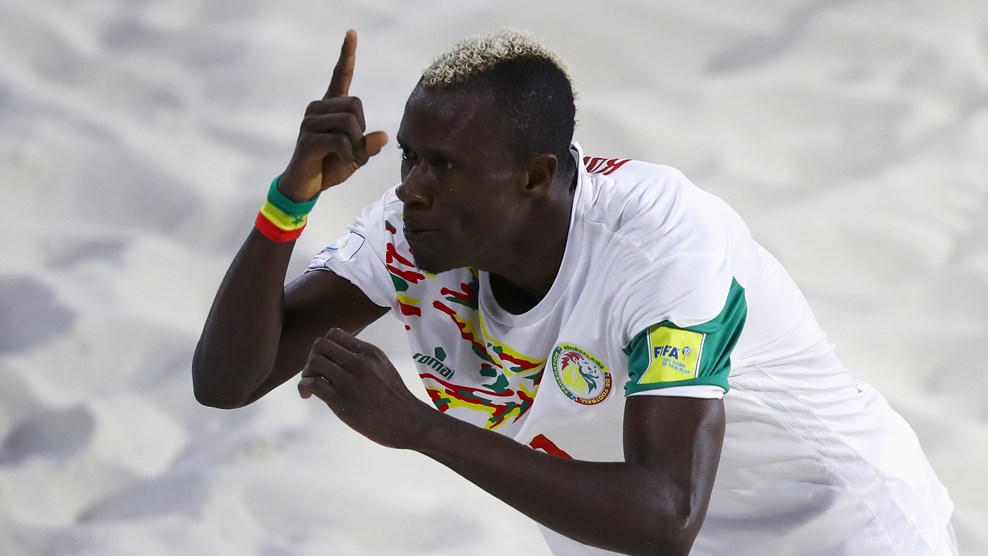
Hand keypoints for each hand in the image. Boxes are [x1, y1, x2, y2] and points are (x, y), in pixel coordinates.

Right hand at [279, 29, 388, 201]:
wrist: (306, 186)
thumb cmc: (331, 166)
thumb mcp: (357, 156)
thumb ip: (369, 145)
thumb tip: (383, 136)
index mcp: (331, 107)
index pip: (340, 76)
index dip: (347, 55)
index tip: (351, 33)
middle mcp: (318, 108)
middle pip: (355, 104)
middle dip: (362, 129)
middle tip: (355, 148)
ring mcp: (310, 122)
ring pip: (349, 123)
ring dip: (356, 145)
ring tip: (347, 156)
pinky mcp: (308, 139)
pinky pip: (340, 141)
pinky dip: (349, 155)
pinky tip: (343, 161)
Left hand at [298, 328, 433, 448]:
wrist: (408, 422)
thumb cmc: (395, 397)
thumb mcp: (383, 367)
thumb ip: (362, 357)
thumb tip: (336, 353)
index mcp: (370, 352)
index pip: (334, 333)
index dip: (324, 345)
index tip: (327, 360)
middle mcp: (359, 362)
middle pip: (320, 345)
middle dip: (312, 356)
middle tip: (316, 372)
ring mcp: (349, 381)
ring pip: (314, 362)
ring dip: (306, 372)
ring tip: (312, 384)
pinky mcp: (340, 401)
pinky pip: (312, 384)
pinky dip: (304, 387)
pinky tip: (308, 395)